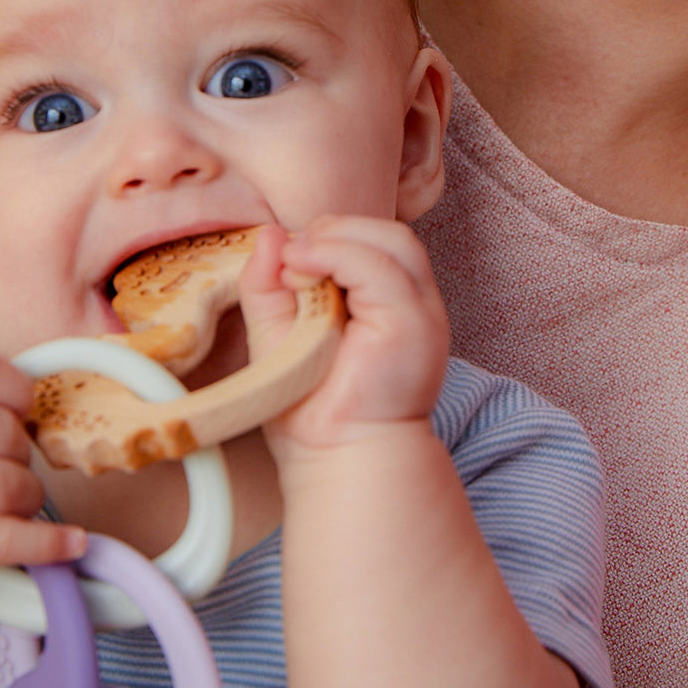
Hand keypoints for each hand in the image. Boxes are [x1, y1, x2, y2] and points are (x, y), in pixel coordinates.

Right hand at [0, 347, 85, 605]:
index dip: (19, 394)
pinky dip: (49, 544)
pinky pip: (9, 538)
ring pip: (16, 484)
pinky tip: (72, 544)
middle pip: (9, 434)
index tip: (21, 412)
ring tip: (8, 502)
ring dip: (25, 496)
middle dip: (17, 454)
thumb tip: (24, 387)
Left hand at [239, 217, 449, 456]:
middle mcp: (412, 303)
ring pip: (392, 240)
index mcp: (386, 302)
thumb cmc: (310, 407)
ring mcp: (419, 313)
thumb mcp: (277, 331)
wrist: (335, 458)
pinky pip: (383, 269)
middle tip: (290, 255)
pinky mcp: (413, 325)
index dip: (326, 235)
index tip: (284, 259)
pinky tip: (304, 267)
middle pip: (386, 232)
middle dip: (332, 229)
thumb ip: (268, 284)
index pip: (370, 241)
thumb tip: (271, 233)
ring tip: (295, 259)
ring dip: (336, 238)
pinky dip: (339, 255)